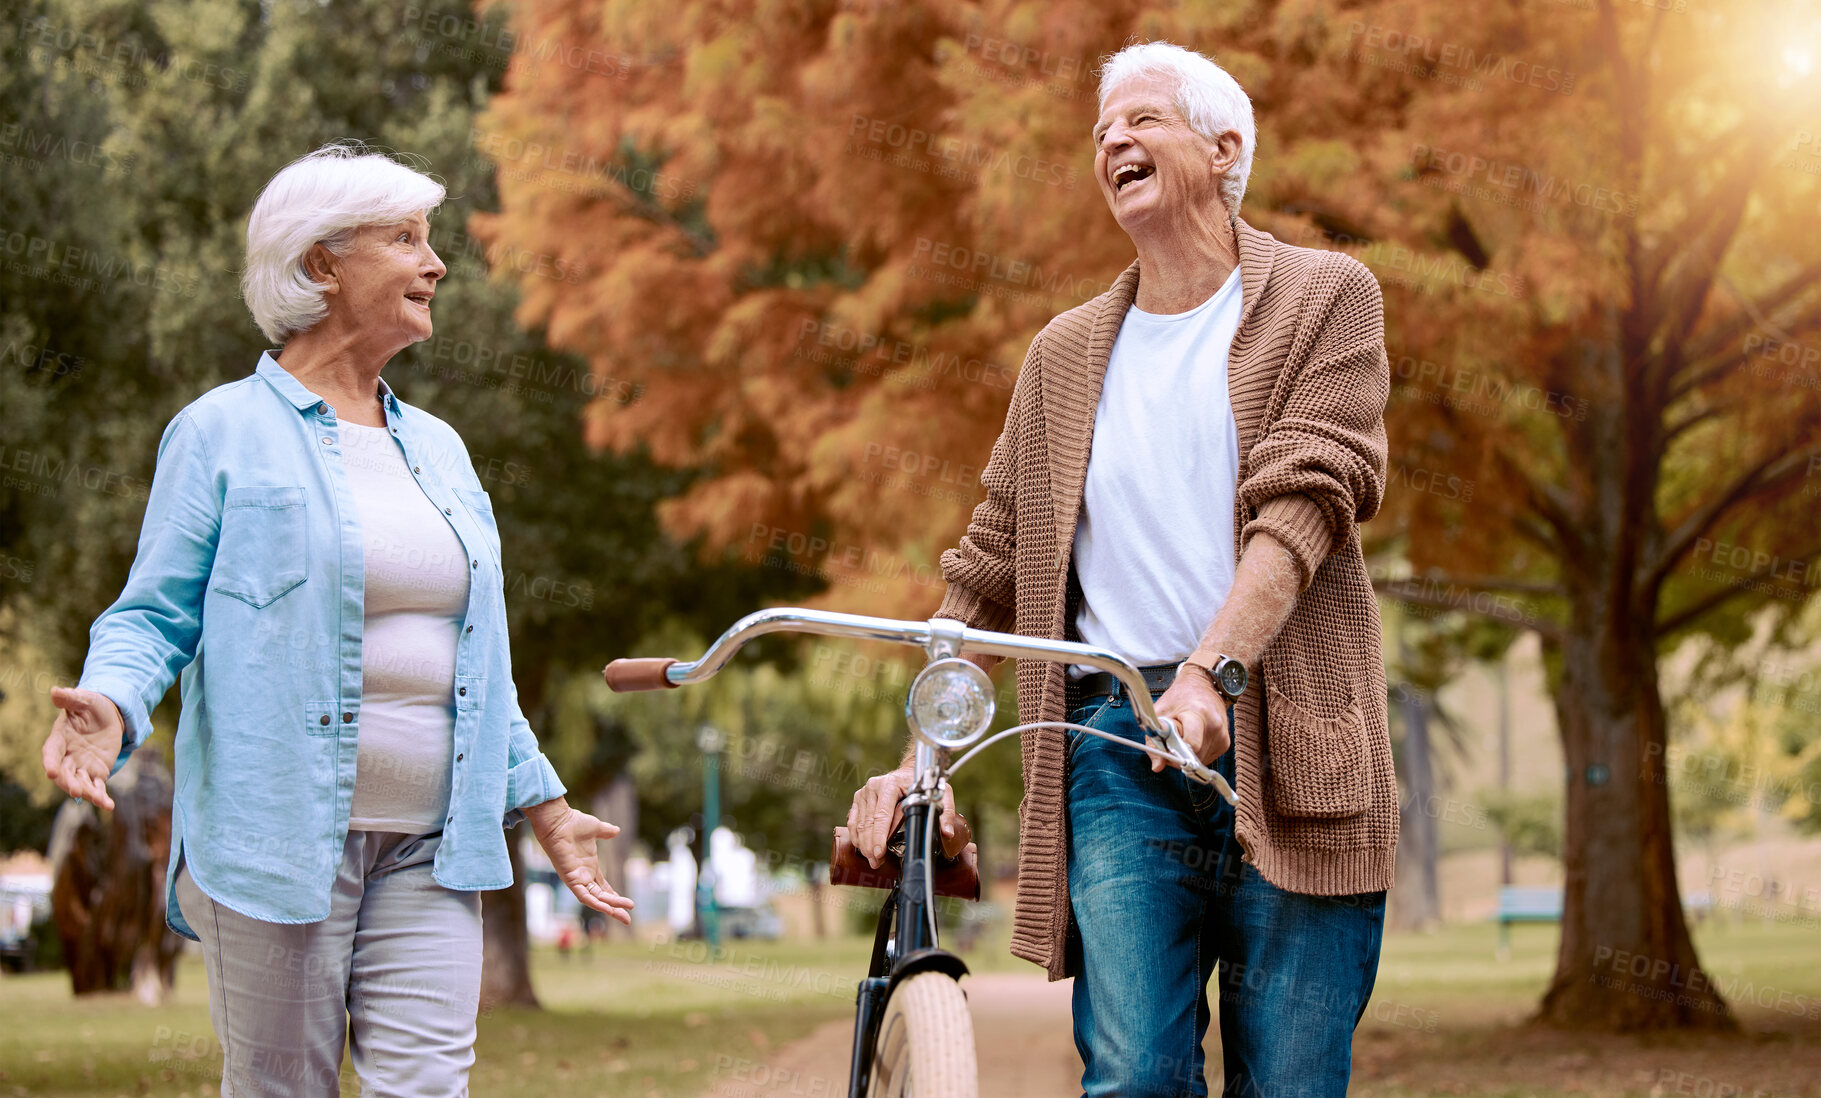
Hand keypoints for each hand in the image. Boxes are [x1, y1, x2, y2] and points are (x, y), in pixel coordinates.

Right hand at [42, 687, 124, 810]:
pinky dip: (101, 797)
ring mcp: (81, 767)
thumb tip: (56, 691)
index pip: (51, 753)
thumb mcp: (84, 699)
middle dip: (68, 782)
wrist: (109, 715)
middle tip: (75, 790)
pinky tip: (109, 805)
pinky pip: (97, 787)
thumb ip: (70, 698)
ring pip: (80, 783)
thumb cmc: (92, 706)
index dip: (50, 762)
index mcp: (59, 739)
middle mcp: (67, 756)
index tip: (50, 772)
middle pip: (63, 773)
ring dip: (86, 792)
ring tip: (98, 800)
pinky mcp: (97, 773)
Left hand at [524, 799, 635, 924]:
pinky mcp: (570, 879)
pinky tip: (608, 909)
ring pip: (594, 899)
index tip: (627, 905)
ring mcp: (577, 878)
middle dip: (615, 909)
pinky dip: (595, 903)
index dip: (614, 897)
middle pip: (601, 898)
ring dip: (609, 907)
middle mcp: (583, 875)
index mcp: (589, 867)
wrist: (559, 820)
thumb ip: (606, 832)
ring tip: (624, 915)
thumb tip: (616, 830)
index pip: (603, 888)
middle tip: (628, 920)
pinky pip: (584, 895)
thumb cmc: (573, 823)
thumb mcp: (595, 828)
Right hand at [846, 765, 970, 868]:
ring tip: (872, 860)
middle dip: (871, 845)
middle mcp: (874, 787)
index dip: (879, 836)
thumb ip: (945, 813)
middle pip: (868, 822)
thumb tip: (947, 833)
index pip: (882, 815)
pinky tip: (863, 848)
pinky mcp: (859, 798)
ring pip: (859, 824)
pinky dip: (856, 836)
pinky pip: (853, 821)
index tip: (879, 853)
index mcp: (891, 784)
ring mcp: (864, 792)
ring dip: (864, 844)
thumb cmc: (925, 784)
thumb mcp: (940, 794)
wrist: (912, 770)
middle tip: (876, 862)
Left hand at [1153, 668, 1230, 770]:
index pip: (1191, 746)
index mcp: (1198, 714)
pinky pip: (1206, 758)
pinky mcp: (1225, 743)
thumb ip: (1154, 742)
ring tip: (1184, 735)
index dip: (1176, 753)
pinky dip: (1196, 752)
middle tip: (1172, 739)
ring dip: (1187, 754)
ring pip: (1199, 761)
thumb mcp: (1160, 713)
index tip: (1167, 748)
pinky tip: (1193, 738)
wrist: (1203, 685)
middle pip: (1193, 757)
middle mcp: (1215, 726)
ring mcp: (1223, 735)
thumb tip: (1157, 767)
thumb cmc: (1179, 698)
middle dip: (1179, 754)